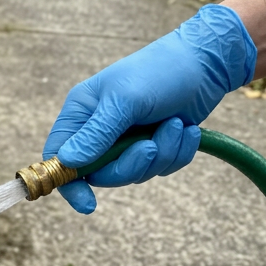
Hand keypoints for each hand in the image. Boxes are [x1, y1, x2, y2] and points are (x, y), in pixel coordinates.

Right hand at [45, 4, 256, 212]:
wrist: (206, 62)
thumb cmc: (158, 71)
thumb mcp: (125, 101)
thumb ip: (97, 133)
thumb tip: (68, 161)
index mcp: (80, 115)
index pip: (59, 157)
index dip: (67, 183)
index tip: (86, 203)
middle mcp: (98, 131)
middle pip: (101, 174)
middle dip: (131, 164)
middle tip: (150, 146)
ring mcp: (126, 141)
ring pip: (134, 173)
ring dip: (161, 153)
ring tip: (175, 125)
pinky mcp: (153, 145)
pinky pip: (160, 168)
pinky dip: (177, 152)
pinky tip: (186, 128)